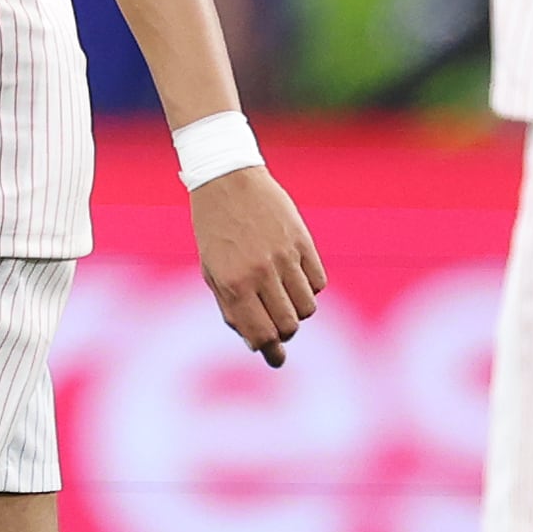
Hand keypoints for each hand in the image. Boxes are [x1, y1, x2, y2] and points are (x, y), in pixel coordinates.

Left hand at [188, 165, 326, 366]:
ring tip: (283, 295)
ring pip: (308, 308)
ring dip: (298, 310)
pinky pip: (319, 282)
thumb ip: (236, 313)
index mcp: (232, 283)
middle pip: (289, 326)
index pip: (262, 336)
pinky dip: (309, 287)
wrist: (226, 180)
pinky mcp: (303, 241)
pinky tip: (294, 275)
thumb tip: (268, 351)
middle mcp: (260, 272)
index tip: (270, 348)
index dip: (267, 347)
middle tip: (274, 318)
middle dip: (283, 331)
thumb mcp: (213, 274)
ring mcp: (284, 256)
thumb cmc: (214, 232)